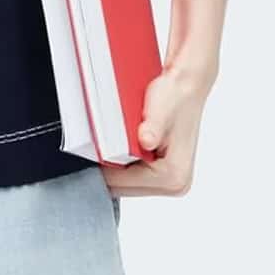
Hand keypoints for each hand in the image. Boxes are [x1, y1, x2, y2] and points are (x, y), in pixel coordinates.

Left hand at [100, 62, 214, 198]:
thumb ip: (152, 127)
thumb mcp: (160, 109)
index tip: (89, 150)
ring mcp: (171, 182)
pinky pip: (134, 175)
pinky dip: (124, 162)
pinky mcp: (165, 175)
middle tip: (97, 144)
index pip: (123, 184)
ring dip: (116, 166)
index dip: (102, 167)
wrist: (186, 86)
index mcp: (174, 176)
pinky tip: (120, 143)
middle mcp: (176, 185)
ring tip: (111, 141)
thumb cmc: (174, 96)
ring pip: (128, 183)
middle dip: (109, 169)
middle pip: (124, 188)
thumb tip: (145, 141)